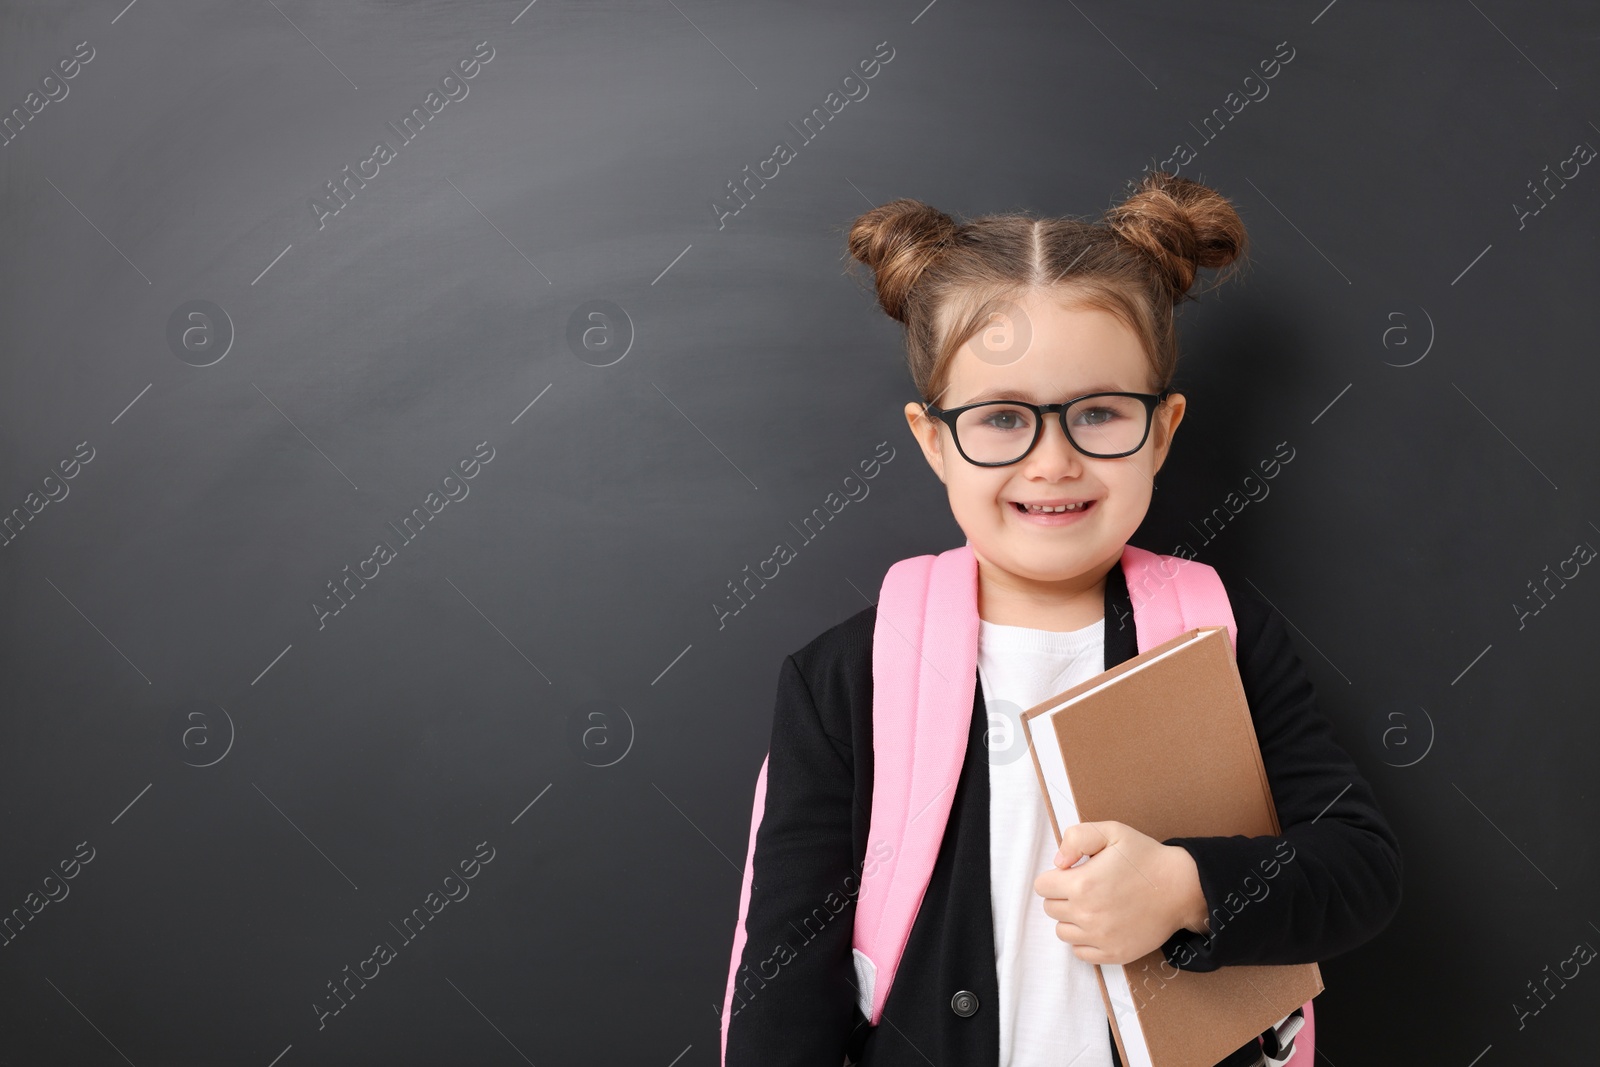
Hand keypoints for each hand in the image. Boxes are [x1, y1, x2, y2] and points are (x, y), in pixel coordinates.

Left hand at [1031, 820, 1207, 965]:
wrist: (1181, 888)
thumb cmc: (1146, 858)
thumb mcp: (1112, 832)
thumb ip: (1077, 838)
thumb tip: (1057, 862)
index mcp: (1083, 884)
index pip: (1042, 886)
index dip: (1054, 876)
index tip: (1071, 873)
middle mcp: (1088, 915)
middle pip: (1050, 909)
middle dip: (1062, 896)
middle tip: (1085, 887)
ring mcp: (1101, 938)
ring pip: (1062, 932)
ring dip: (1071, 919)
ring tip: (1093, 905)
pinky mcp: (1114, 954)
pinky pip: (1080, 952)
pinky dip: (1084, 940)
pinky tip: (1100, 924)